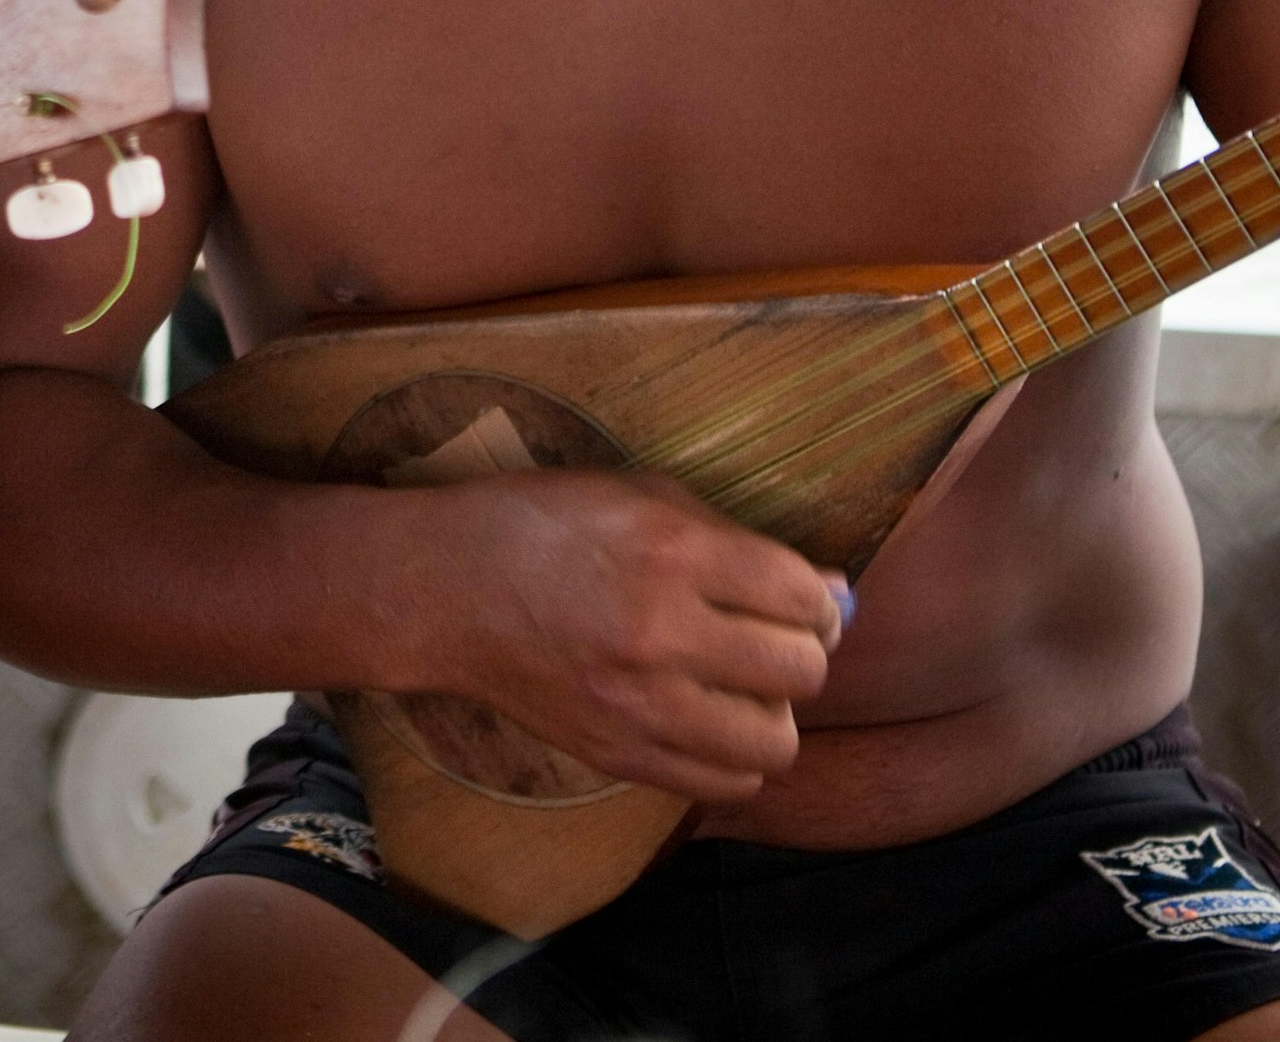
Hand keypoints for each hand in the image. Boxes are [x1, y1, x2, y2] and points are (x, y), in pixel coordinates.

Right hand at [432, 469, 848, 807]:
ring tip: (747, 686)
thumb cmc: (543, 526)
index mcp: (669, 554)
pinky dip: (738, 755)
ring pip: (776, 741)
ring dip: (776, 711)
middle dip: (805, 649)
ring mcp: (637, 706)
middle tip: (776, 636)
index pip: (800, 595)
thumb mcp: (640, 496)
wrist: (446, 591)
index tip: (804, 597)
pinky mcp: (617, 755)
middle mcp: (659, 634)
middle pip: (800, 669)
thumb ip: (739, 541)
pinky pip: (725, 782)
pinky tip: (715, 720)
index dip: (819, 597)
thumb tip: (833, 592)